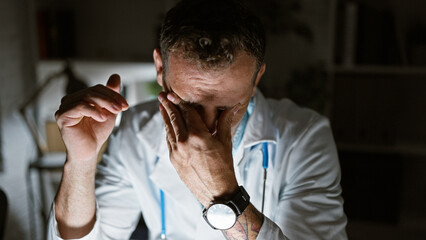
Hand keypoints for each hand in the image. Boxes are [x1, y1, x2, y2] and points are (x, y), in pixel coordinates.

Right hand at [55, 74, 127, 161]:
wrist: (88, 151)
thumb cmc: (96, 133)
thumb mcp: (108, 111)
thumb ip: (111, 94)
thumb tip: (116, 76)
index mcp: (80, 97)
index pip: (97, 89)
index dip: (113, 94)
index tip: (125, 104)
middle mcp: (70, 100)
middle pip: (92, 91)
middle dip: (110, 99)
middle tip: (122, 108)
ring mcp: (64, 107)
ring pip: (86, 97)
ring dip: (104, 103)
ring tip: (115, 112)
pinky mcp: (62, 116)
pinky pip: (79, 106)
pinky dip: (93, 111)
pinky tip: (102, 118)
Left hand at [158, 91, 239, 206]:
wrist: (217, 193)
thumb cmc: (224, 168)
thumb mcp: (226, 142)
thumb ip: (224, 122)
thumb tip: (232, 107)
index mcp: (198, 136)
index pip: (186, 113)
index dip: (178, 101)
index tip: (171, 93)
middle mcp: (184, 142)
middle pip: (174, 119)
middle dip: (167, 106)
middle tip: (162, 95)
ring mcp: (177, 152)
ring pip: (168, 129)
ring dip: (164, 117)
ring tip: (161, 106)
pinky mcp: (174, 160)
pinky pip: (169, 141)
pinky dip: (167, 131)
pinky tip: (167, 125)